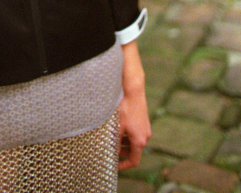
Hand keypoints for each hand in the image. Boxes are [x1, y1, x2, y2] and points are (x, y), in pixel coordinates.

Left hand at [118, 40, 150, 169]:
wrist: (133, 89)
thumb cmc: (125, 107)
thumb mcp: (117, 127)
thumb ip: (115, 142)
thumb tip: (110, 151)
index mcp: (140, 141)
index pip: (135, 160)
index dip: (125, 165)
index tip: (116, 165)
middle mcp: (145, 135)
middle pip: (134, 150)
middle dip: (123, 152)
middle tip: (111, 150)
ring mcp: (145, 126)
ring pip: (134, 140)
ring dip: (124, 142)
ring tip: (113, 138)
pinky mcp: (143, 118)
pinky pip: (136, 131)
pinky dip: (127, 133)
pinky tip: (118, 126)